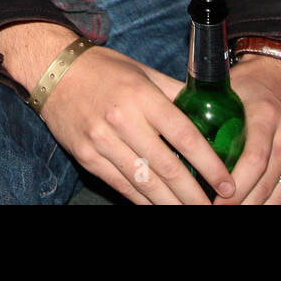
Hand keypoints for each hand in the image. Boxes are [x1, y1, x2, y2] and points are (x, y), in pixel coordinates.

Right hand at [0, 22, 234, 204]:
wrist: (52, 70)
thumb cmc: (102, 68)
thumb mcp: (142, 71)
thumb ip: (174, 92)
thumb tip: (209, 111)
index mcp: (141, 96)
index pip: (184, 136)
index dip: (209, 164)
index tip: (227, 183)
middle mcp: (122, 120)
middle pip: (167, 167)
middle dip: (195, 195)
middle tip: (215, 208)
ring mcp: (101, 141)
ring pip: (144, 183)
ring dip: (172, 204)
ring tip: (192, 212)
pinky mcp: (86, 156)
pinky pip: (121, 185)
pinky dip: (143, 201)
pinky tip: (160, 207)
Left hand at [215, 55, 280, 203]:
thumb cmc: (247, 82)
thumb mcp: (226, 90)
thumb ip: (206, 114)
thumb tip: (174, 140)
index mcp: (265, 115)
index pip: (253, 160)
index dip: (235, 187)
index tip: (215, 202)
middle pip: (267, 181)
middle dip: (243, 203)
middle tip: (220, 211)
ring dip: (261, 208)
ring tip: (238, 213)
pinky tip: (264, 210)